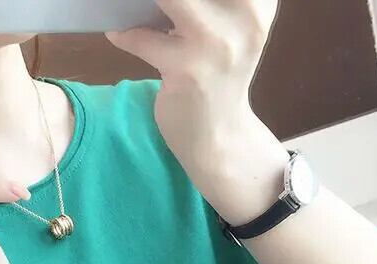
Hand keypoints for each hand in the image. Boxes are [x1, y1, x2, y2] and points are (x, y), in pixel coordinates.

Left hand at [105, 1, 281, 194]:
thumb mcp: (229, 27)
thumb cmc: (217, 76)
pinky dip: (125, 33)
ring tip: (123, 0)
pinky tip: (118, 30)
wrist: (218, 137)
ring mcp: (217, 43)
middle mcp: (247, 15)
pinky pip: (143, 38)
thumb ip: (208, 3)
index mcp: (259, 0)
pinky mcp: (187, 69)